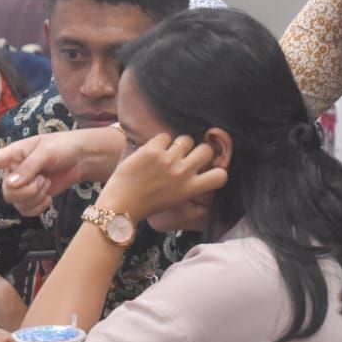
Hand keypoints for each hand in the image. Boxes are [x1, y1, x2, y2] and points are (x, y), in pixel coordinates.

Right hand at [0, 128, 125, 214]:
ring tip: (47, 184)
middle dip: (26, 190)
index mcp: (14, 153)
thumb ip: (28, 167)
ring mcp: (23, 185)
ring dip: (35, 197)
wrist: (81, 159)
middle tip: (43, 180)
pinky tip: (48, 199)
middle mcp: (14, 170)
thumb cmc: (63, 147)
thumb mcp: (46, 152)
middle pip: (7, 190)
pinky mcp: (33, 197)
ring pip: (16, 202)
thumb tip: (10, 184)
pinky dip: (38, 207)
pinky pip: (26, 210)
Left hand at [97, 134, 227, 220]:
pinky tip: (151, 153)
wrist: (121, 204)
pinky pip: (165, 136)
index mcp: (190, 189)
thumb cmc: (148, 205)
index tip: (207, 168)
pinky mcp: (152, 150)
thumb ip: (191, 196)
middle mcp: (182, 173)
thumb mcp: (176, 204)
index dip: (217, 169)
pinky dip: (159, 142)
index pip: (220, 175)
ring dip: (178, 145)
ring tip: (167, 154)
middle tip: (187, 155)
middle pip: (206, 150)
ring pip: (186, 139)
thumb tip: (204, 195)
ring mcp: (168, 159)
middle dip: (199, 150)